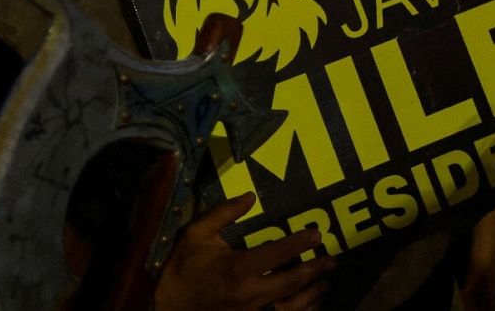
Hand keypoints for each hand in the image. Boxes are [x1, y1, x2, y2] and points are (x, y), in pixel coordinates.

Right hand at [154, 194, 334, 310]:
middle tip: (331, 261)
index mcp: (238, 269)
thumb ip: (223, 213)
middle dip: (315, 271)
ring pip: (290, 307)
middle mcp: (249, 294)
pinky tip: (306, 306)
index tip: (316, 234)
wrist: (163, 306)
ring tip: (325, 285)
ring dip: (311, 296)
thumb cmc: (180, 269)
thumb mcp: (196, 235)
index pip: (278, 252)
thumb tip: (250, 196)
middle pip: (291, 283)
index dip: (300, 243)